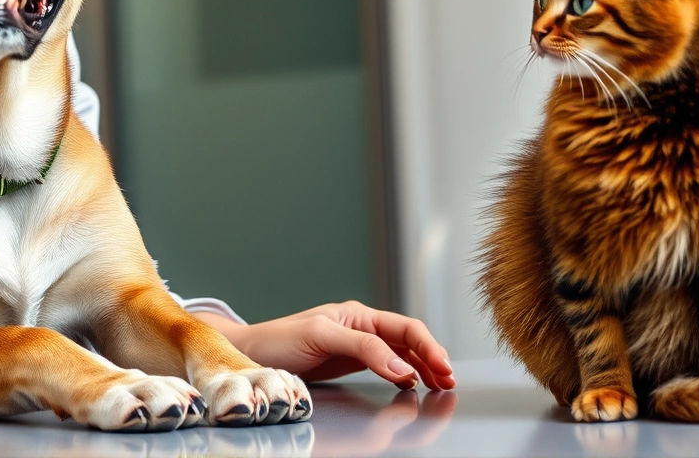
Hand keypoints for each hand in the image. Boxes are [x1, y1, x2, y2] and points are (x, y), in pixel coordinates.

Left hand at [197, 301, 455, 389]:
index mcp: (358, 315)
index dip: (428, 347)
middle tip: (450, 380)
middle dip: (433, 357)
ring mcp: (356, 345)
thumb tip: (400, 366)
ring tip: (441, 384)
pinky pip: (386, 365)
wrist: (249, 355)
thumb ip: (362, 349)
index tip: (442, 369)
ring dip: (422, 367)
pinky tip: (413, 383)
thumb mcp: (321, 337)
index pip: (405, 327)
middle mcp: (361, 327)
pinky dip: (404, 373)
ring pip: (401, 353)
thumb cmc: (277, 341)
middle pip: (408, 339)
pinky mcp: (348, 361)